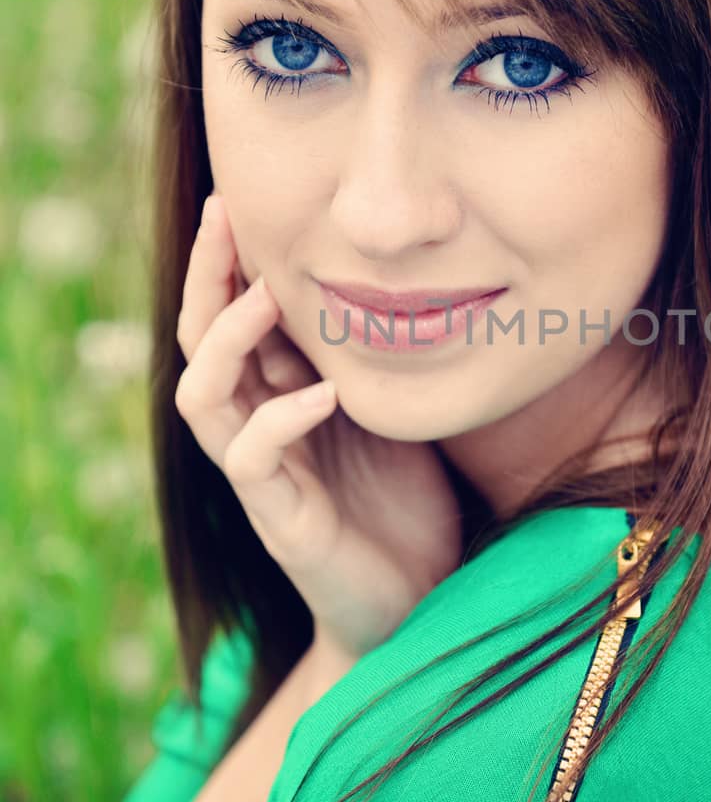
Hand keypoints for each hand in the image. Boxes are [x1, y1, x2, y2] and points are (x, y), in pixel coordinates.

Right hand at [174, 193, 463, 660]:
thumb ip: (373, 354)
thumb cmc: (406, 500)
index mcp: (280, 397)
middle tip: (226, 215)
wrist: (419, 602)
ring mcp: (264, 477)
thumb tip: (401, 274)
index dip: (229, 262)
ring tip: (267, 296)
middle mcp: (257, 428)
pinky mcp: (282, 521)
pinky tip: (328, 394)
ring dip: (229, 340)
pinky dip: (283, 419)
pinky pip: (253, 458)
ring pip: (203, 396)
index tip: (239, 199)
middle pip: (201, 342)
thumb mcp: (394, 408)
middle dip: (208, 277)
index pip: (232, 318)